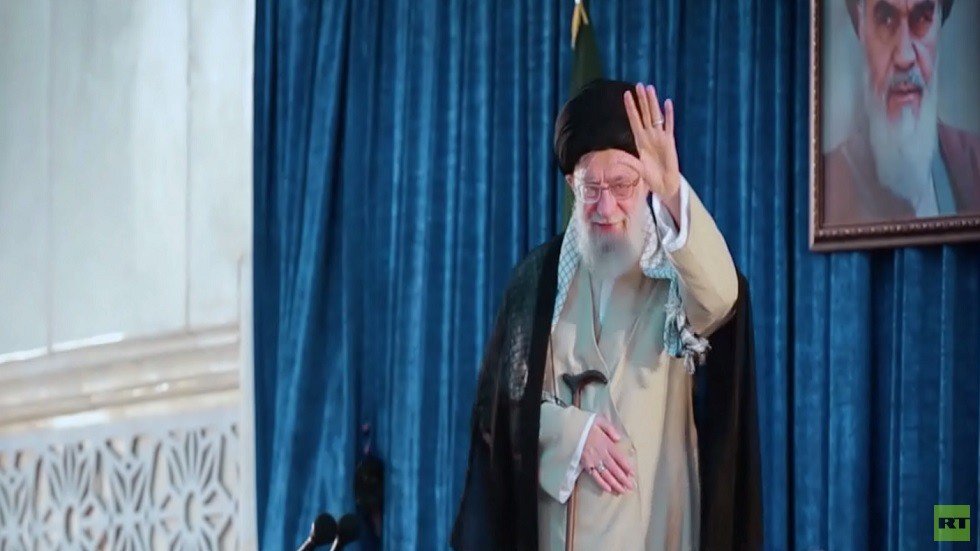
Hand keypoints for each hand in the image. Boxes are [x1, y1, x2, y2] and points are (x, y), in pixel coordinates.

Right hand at [580, 416, 634, 494]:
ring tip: (622, 491)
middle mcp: (601, 454)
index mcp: (606, 443)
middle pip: (614, 468)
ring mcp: (593, 460)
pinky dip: (601, 483)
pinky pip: (594, 476)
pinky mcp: (585, 464)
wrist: (568, 429)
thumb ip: (610, 429)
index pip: (619, 457)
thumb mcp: (599, 420)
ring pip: (606, 475)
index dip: (626, 466)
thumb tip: (619, 439)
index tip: (633, 474)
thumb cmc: (584, 424)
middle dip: (623, 479)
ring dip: (615, 483)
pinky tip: (608, 489)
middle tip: (631, 487)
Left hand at [623, 83, 680, 200]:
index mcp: (639, 140)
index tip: (626, 94)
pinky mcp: (669, 141)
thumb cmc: (649, 176)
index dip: (630, 107)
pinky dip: (669, 114)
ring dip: (653, 102)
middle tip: (639, 85)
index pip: (634, 119)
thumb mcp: (636, 167)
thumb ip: (628, 162)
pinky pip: (669, 125)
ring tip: (650, 88)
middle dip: (642, 99)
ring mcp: (660, 137)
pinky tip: (667, 103)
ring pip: (656, 115)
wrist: (664, 184)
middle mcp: (649, 135)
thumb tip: (616, 159)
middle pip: (645, 113)